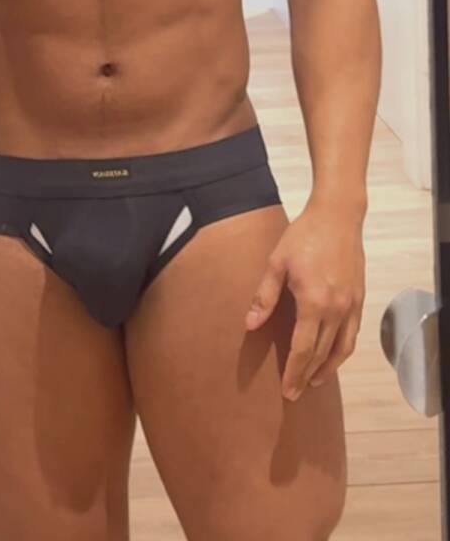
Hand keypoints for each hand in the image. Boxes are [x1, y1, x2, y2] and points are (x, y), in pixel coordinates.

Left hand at [244, 199, 365, 399]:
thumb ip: (264, 296)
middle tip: (295, 394)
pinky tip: (333, 356)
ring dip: (328, 369)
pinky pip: (352, 335)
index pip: (302, 348)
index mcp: (314, 302)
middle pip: (322, 354)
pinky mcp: (359, 299)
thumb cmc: (304, 236)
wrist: (338, 216)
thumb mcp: (277, 262)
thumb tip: (250, 325)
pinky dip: (342, 351)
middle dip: (307, 376)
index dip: (293, 372)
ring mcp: (352, 305)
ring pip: (341, 349)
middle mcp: (337, 309)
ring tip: (313, 382)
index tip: (286, 391)